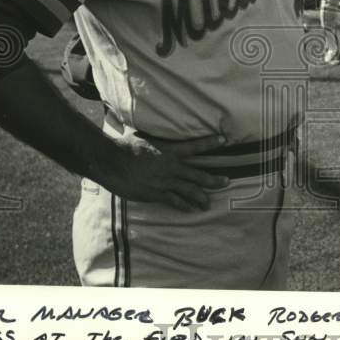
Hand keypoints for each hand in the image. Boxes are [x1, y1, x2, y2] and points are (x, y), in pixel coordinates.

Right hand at [95, 129, 231, 212]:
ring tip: (209, 203)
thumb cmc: (125, 147)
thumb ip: (156, 139)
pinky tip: (191, 210)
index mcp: (169, 150)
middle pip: (198, 174)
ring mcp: (165, 181)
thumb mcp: (145, 137)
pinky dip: (184, 206)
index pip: (195, 146)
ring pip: (189, 190)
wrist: (112, 162)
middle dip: (214, 179)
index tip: (223, 140)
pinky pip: (174, 201)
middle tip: (227, 182)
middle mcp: (171, 166)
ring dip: (201, 197)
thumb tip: (157, 129)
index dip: (210, 143)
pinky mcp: (156, 193)